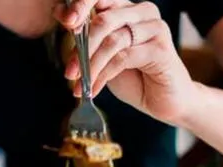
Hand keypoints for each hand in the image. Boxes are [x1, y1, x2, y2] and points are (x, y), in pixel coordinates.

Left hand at [55, 0, 198, 123]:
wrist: (163, 101)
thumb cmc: (134, 76)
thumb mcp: (103, 54)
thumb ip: (86, 35)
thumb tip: (60, 14)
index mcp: (127, 8)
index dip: (81, 5)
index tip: (66, 22)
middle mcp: (143, 11)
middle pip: (104, 19)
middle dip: (81, 48)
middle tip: (69, 72)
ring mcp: (155, 28)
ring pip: (112, 41)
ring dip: (91, 66)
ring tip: (79, 85)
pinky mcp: (161, 48)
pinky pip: (123, 58)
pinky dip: (103, 76)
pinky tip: (94, 89)